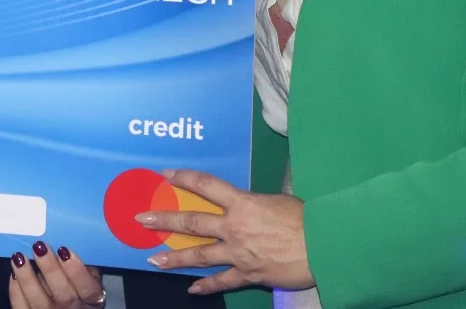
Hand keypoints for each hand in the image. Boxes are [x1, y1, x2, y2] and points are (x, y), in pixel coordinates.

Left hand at [9, 241, 105, 308]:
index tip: (64, 250)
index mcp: (91, 299)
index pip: (88, 288)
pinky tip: (14, 274)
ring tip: (19, 257)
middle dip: (50, 269)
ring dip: (27, 278)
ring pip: (39, 302)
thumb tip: (66, 243)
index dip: (76, 270)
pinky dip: (16, 291)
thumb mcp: (89, 277)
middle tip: (39, 247)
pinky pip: (22, 307)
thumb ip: (84, 264)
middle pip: (63, 294)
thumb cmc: (78, 287)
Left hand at [137, 169, 312, 295]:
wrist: (322, 245)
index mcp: (242, 203)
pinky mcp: (248, 274)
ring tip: (153, 259)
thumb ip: (255, 205)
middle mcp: (234, 227)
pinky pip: (222, 282)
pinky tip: (192, 289)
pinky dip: (207, 286)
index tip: (165, 175)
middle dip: (165, 220)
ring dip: (174, 258)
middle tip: (143, 219)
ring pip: (200, 255)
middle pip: (192, 222)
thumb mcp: (276, 201)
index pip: (206, 186)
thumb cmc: (305, 218)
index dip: (184, 178)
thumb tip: (248, 207)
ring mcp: (238, 253)